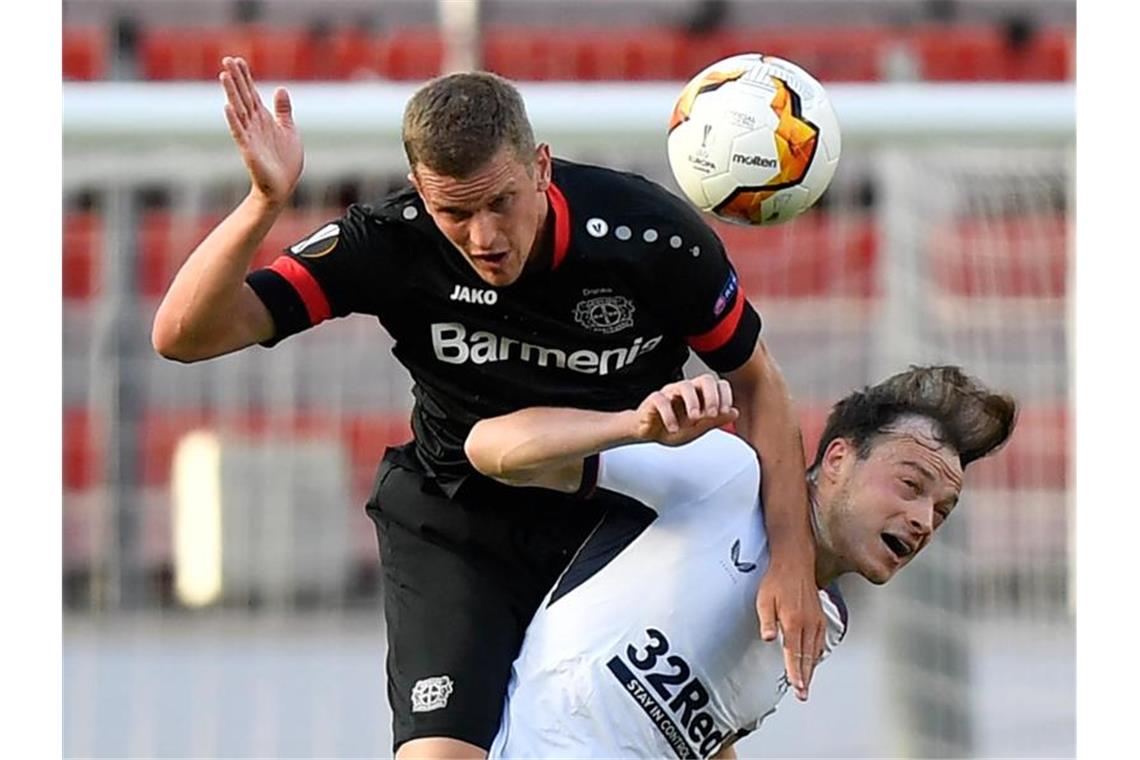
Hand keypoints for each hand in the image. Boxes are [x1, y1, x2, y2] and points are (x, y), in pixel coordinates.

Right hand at [219, 56, 303, 206]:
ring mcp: (250, 136)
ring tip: (223, 76)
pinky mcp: (249, 151)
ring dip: (231, 94)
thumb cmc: (285, 161)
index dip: (245, 76)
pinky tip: (228, 107)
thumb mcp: (289, 130)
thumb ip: (283, 110)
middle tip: (226, 59)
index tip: (238, 59)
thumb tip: (280, 89)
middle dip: (235, 79)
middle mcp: (254, 124)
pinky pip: (240, 133)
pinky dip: (234, 120)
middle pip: (243, 96)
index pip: (252, 92)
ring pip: (239, 110)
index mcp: (263, 119)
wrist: (283, 187)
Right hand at [634, 374, 738, 446]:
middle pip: (705, 379)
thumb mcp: (697, 429)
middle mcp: (687, 390)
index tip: (725, 411)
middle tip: (711, 413)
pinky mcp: (654, 399)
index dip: (725, 395)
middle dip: (712, 396)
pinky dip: (669, 416)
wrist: (648, 433)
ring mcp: (670, 392)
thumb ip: (714, 421)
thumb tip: (735, 413)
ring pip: (684, 386)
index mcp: (700, 394)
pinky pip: (662, 400)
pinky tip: (673, 428)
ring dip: (693, 403)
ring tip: (694, 419)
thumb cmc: (672, 428)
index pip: (718, 384)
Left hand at [756, 557, 825, 700]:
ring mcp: (816, 620)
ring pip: (815, 651)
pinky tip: (814, 660)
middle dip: (805, 678)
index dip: (796, 673)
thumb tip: (767, 639)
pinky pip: (820, 641)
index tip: (797, 687)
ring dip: (811, 669)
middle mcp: (808, 623)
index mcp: (793, 621)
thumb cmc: (777, 580)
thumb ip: (767, 621)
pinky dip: (817, 654)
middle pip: (807, 657)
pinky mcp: (820, 617)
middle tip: (802, 694)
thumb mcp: (764, 600)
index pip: (794, 654)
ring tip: (806, 683)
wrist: (794, 563)